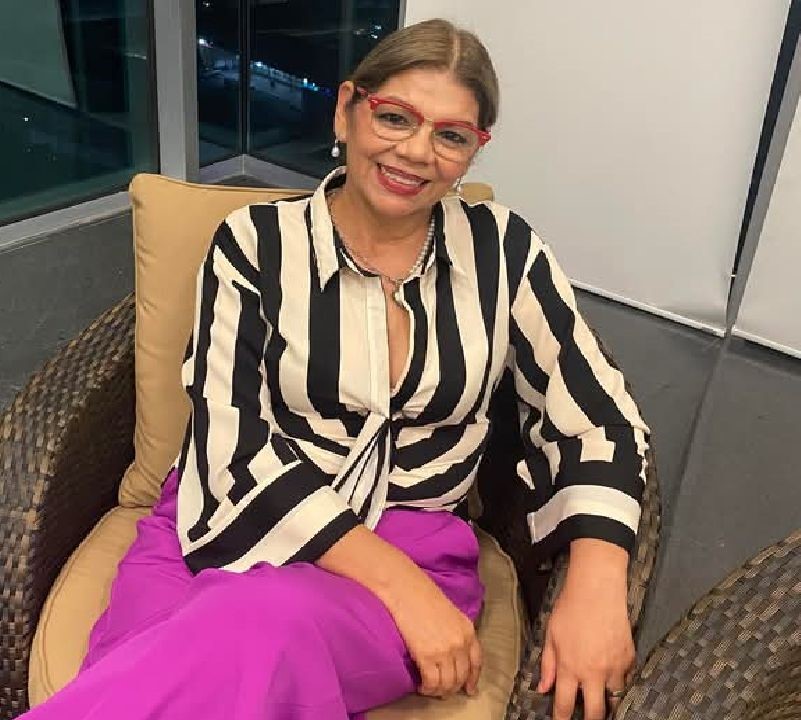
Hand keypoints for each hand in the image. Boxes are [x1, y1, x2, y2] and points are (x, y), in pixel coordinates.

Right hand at [316, 524, 481, 697]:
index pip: (477, 662)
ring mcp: (445, 651)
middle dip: (453, 688)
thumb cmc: (423, 595)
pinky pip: (432, 683)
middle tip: (442, 691)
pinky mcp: (427, 656)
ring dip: (439, 691)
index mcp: (468, 630)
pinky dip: (427, 689)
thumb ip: (456, 631)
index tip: (469, 690)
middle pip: (462, 677)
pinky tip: (421, 686)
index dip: (472, 679)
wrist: (405, 589)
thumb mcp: (450, 612)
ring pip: (448, 684)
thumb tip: (453, 651)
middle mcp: (460, 642)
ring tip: (430, 689)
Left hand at [538, 540, 633, 719]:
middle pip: (594, 712)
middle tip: (587, 719)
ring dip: (608, 701)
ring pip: (615, 698)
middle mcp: (592, 672)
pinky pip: (627, 680)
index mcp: (569, 667)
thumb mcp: (550, 634)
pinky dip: (621, 682)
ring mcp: (614, 667)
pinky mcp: (629, 658)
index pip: (564, 705)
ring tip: (602, 701)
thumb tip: (543, 687)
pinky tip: (615, 680)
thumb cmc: (570, 607)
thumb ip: (547, 664)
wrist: (597, 588)